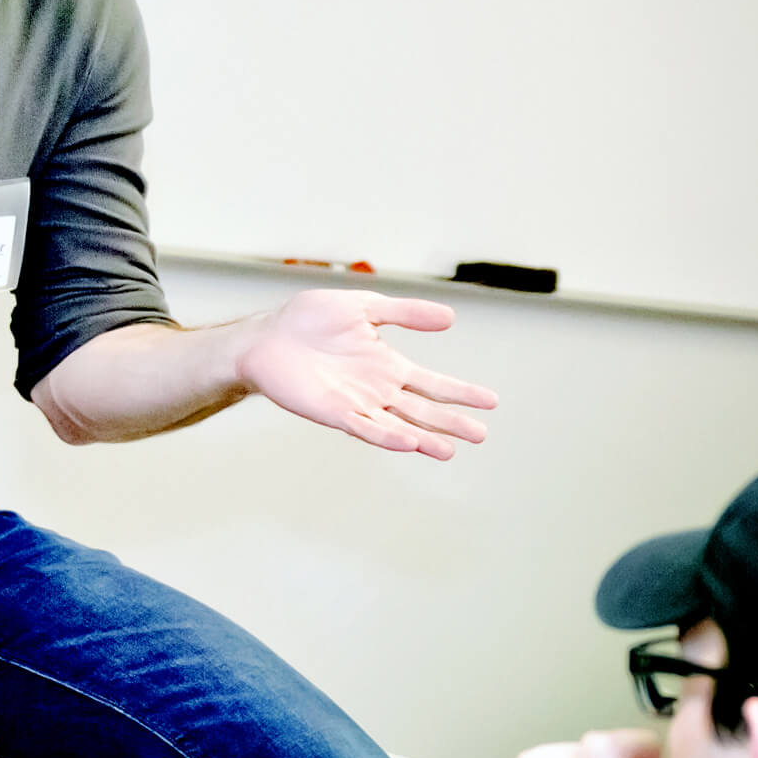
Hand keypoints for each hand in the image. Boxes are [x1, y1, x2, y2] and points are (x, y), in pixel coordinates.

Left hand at [233, 289, 499, 458]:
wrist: (266, 337)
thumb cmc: (309, 320)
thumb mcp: (364, 307)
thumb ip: (405, 313)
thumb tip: (451, 316)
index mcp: (388, 366)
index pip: (433, 383)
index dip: (461, 392)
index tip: (491, 401)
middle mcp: (378, 389)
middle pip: (423, 410)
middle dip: (452, 422)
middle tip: (482, 434)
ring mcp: (358, 404)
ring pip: (400, 425)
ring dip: (424, 438)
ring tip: (450, 450)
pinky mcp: (334, 412)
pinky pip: (365, 427)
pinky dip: (387, 436)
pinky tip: (408, 442)